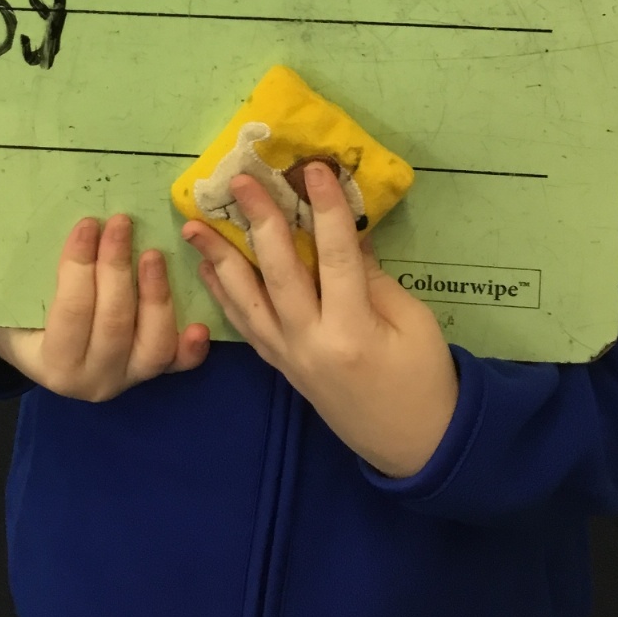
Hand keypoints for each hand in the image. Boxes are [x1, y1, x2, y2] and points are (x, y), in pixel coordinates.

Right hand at [0, 214, 209, 401]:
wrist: (44, 357)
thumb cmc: (27, 320)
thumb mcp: (19, 304)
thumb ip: (36, 276)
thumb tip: (66, 225)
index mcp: (54, 364)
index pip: (71, 311)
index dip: (80, 265)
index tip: (88, 224)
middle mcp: (94, 380)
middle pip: (113, 323)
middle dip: (117, 268)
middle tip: (121, 223)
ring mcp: (129, 379)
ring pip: (152, 344)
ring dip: (155, 295)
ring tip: (154, 254)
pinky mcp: (153, 374)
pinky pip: (178, 364)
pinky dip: (191, 348)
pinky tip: (199, 325)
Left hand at [183, 165, 457, 477]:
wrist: (414, 447)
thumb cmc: (424, 378)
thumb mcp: (412, 321)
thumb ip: (373, 275)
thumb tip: (343, 226)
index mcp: (353, 332)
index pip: (336, 258)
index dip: (325, 211)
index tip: (314, 169)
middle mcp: (311, 344)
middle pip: (279, 274)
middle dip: (259, 223)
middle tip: (241, 182)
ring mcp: (289, 358)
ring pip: (246, 302)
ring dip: (218, 259)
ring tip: (193, 224)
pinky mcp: (280, 366)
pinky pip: (244, 326)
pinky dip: (224, 294)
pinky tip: (208, 266)